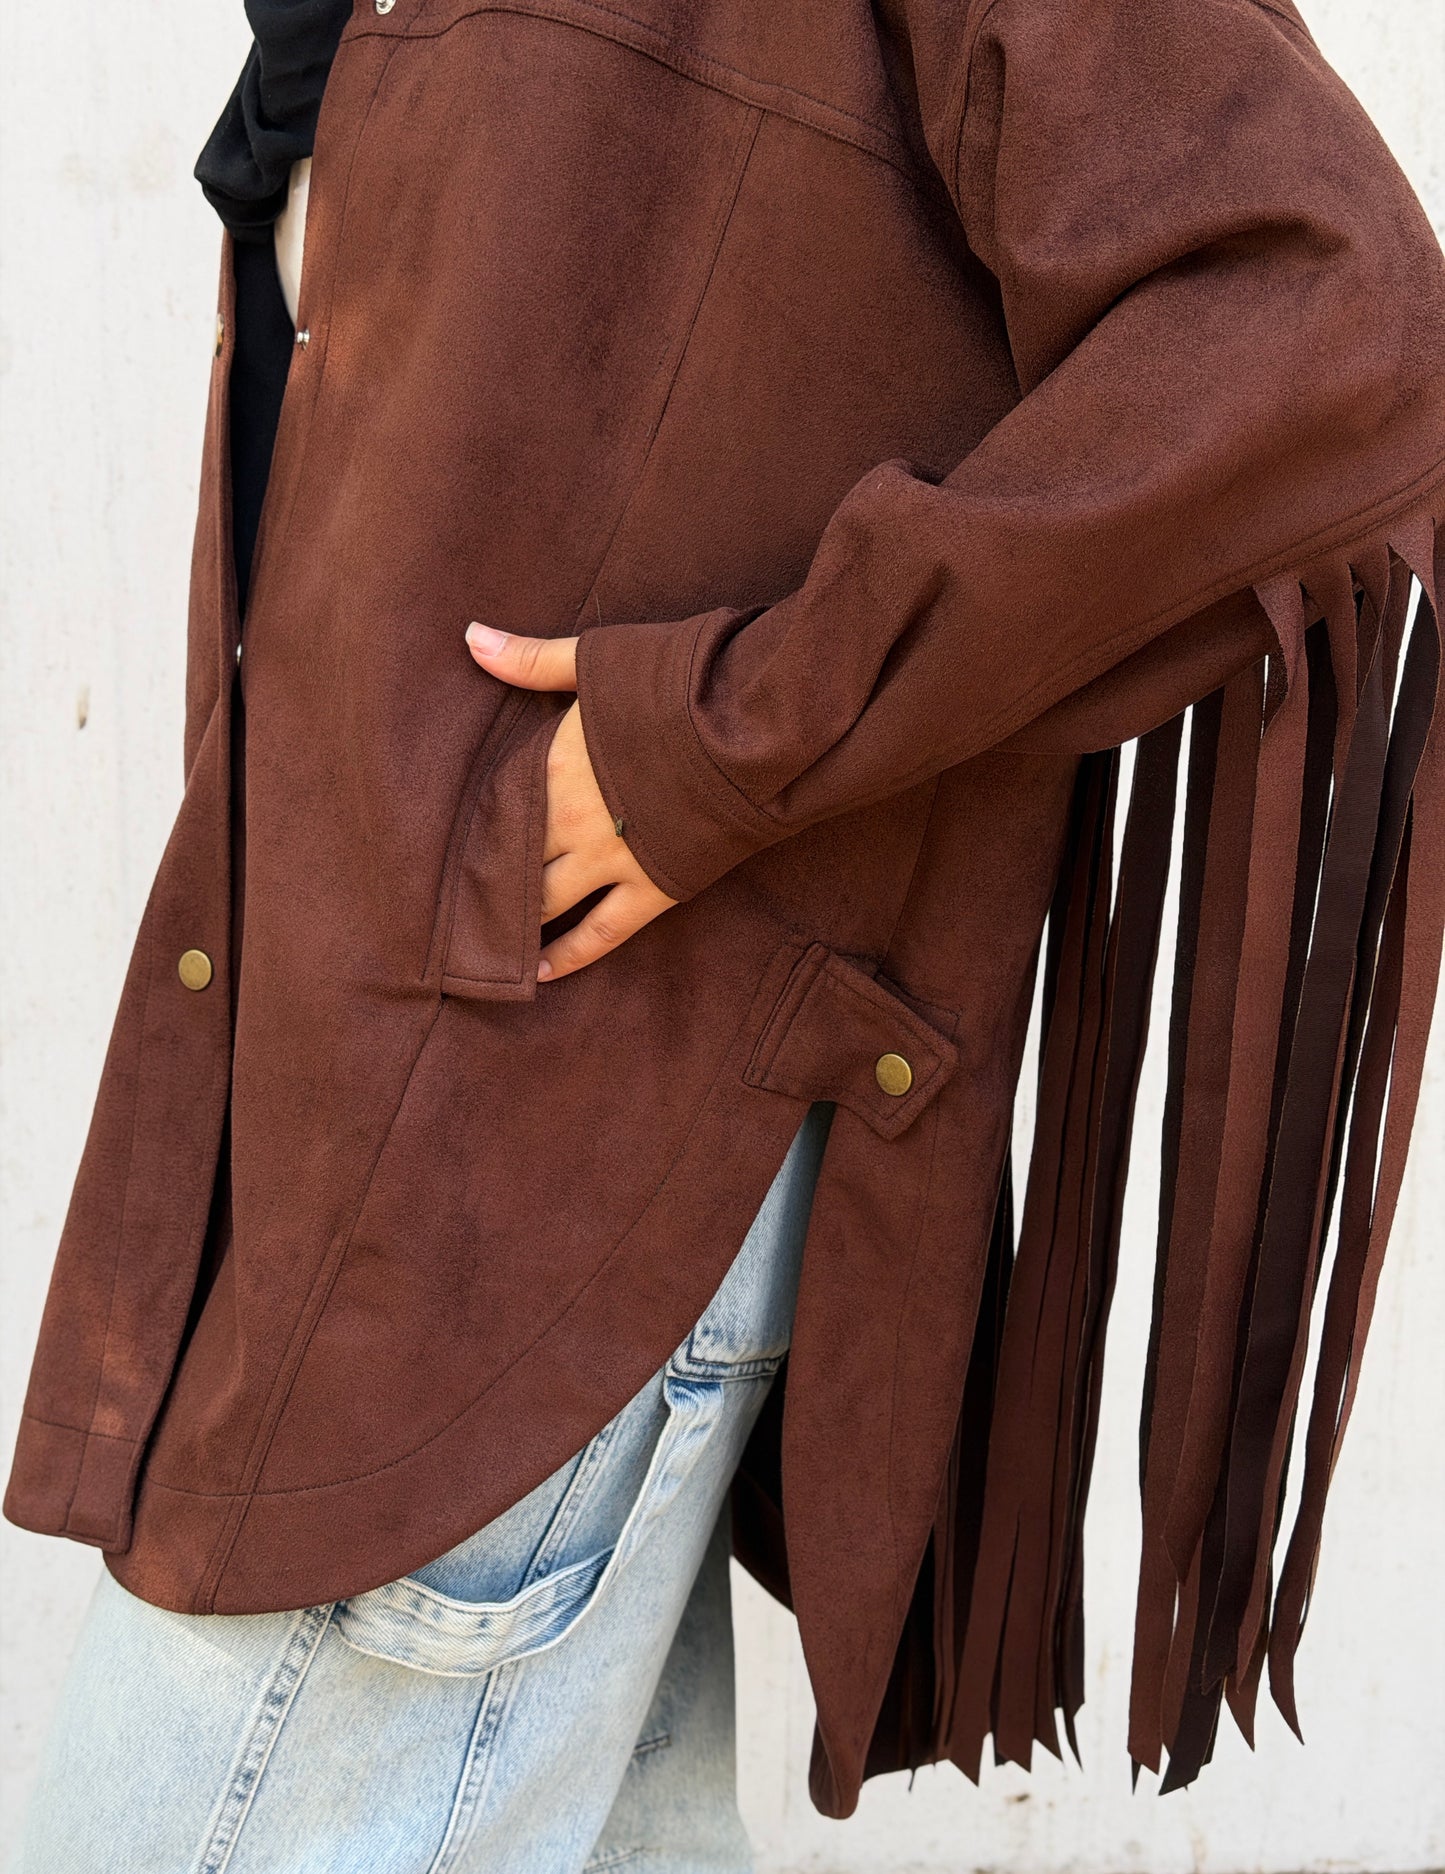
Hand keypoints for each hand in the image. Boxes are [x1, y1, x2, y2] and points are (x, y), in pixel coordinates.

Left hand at [465, 624, 676, 981]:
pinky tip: (541, 974)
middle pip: (510, 863)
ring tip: (482, 947)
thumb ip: (531, 659)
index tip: (432, 853)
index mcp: (553, 766)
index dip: (466, 832)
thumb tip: (470, 636)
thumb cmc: (680, 684)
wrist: (754, 726)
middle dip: (480, 885)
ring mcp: (612, 860)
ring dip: (513, 925)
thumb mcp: (598, 659)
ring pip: (545, 905)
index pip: (493, 809)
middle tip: (445, 913)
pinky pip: (603, 933)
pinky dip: (570, 956)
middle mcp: (571, 821)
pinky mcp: (656, 887)